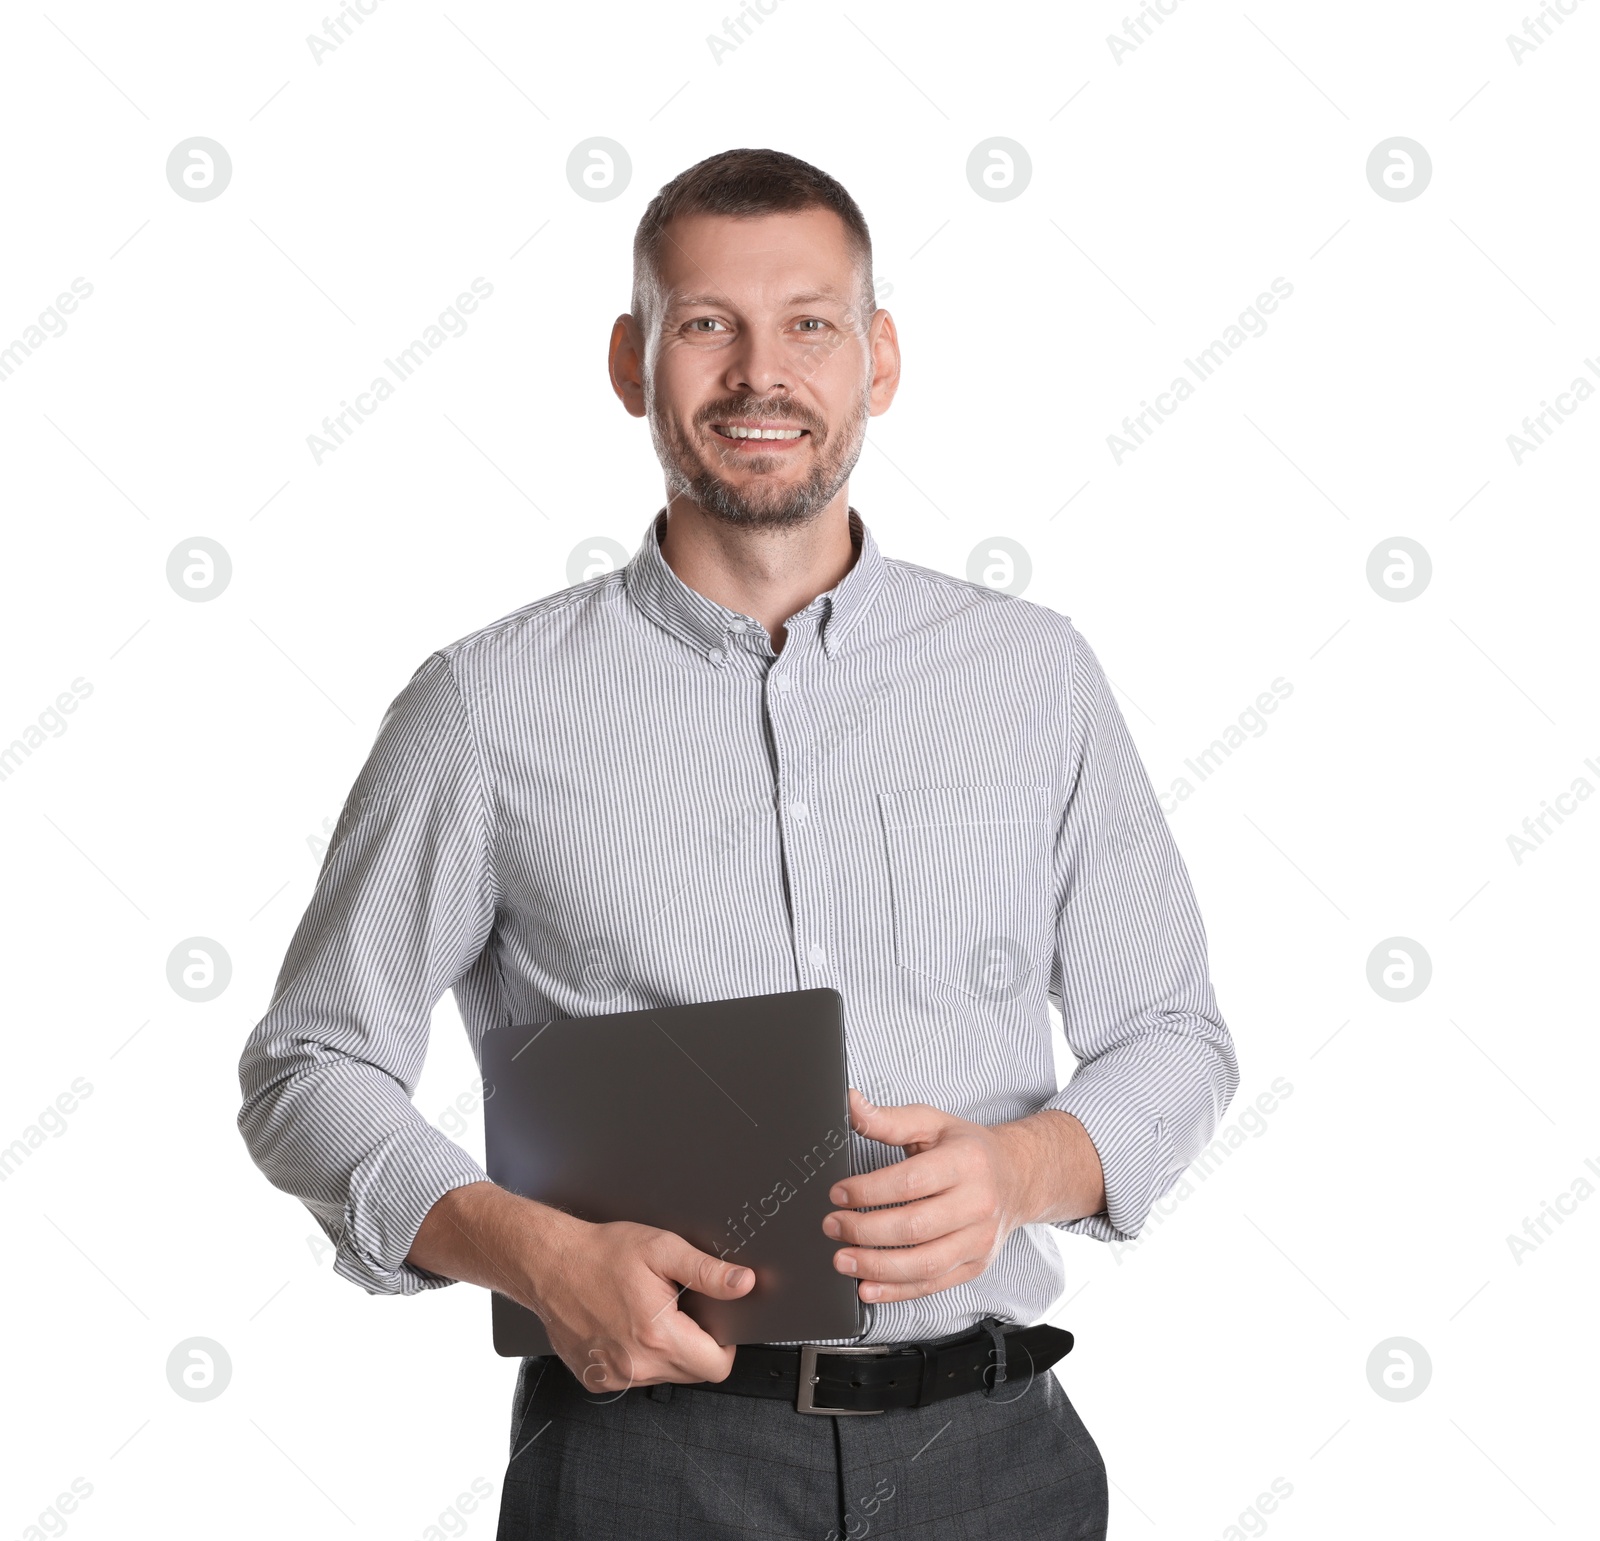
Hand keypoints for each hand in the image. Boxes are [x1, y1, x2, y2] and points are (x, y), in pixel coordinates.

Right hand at [406, 1183, 753, 1388]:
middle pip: (693, 1374)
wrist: (548, 1263)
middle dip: (696, 1345)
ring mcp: (614, 1376)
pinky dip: (638, 1357)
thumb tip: (744, 1283)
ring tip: (647, 1313)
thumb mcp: (663, 1249)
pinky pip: (635, 1378)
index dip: (724, 1344)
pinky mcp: (596, 1380)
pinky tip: (625, 1326)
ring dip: (666, 1351)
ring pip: (665, 1377)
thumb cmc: (601, 1253)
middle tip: (678, 1309)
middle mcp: (636, 1365)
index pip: (717, 1367)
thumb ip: (708, 1271)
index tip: (713, 1322)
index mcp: (658, 1335)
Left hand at [821, 1088, 1103, 1303]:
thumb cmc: (967, 1150)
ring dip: (876, 1267)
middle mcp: (978, 1203)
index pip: (910, 1182)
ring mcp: (979, 1240)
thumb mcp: (931, 1123)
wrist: (1016, 1178)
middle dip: (865, 1230)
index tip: (838, 1194)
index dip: (868, 1191)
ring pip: (924, 1264)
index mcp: (966, 1162)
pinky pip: (932, 1285)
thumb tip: (850, 1104)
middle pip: (914, 1226)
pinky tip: (867, 1286)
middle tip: (832, 1226)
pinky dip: (896, 1291)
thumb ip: (888, 1119)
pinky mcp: (975, 1266)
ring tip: (842, 1259)